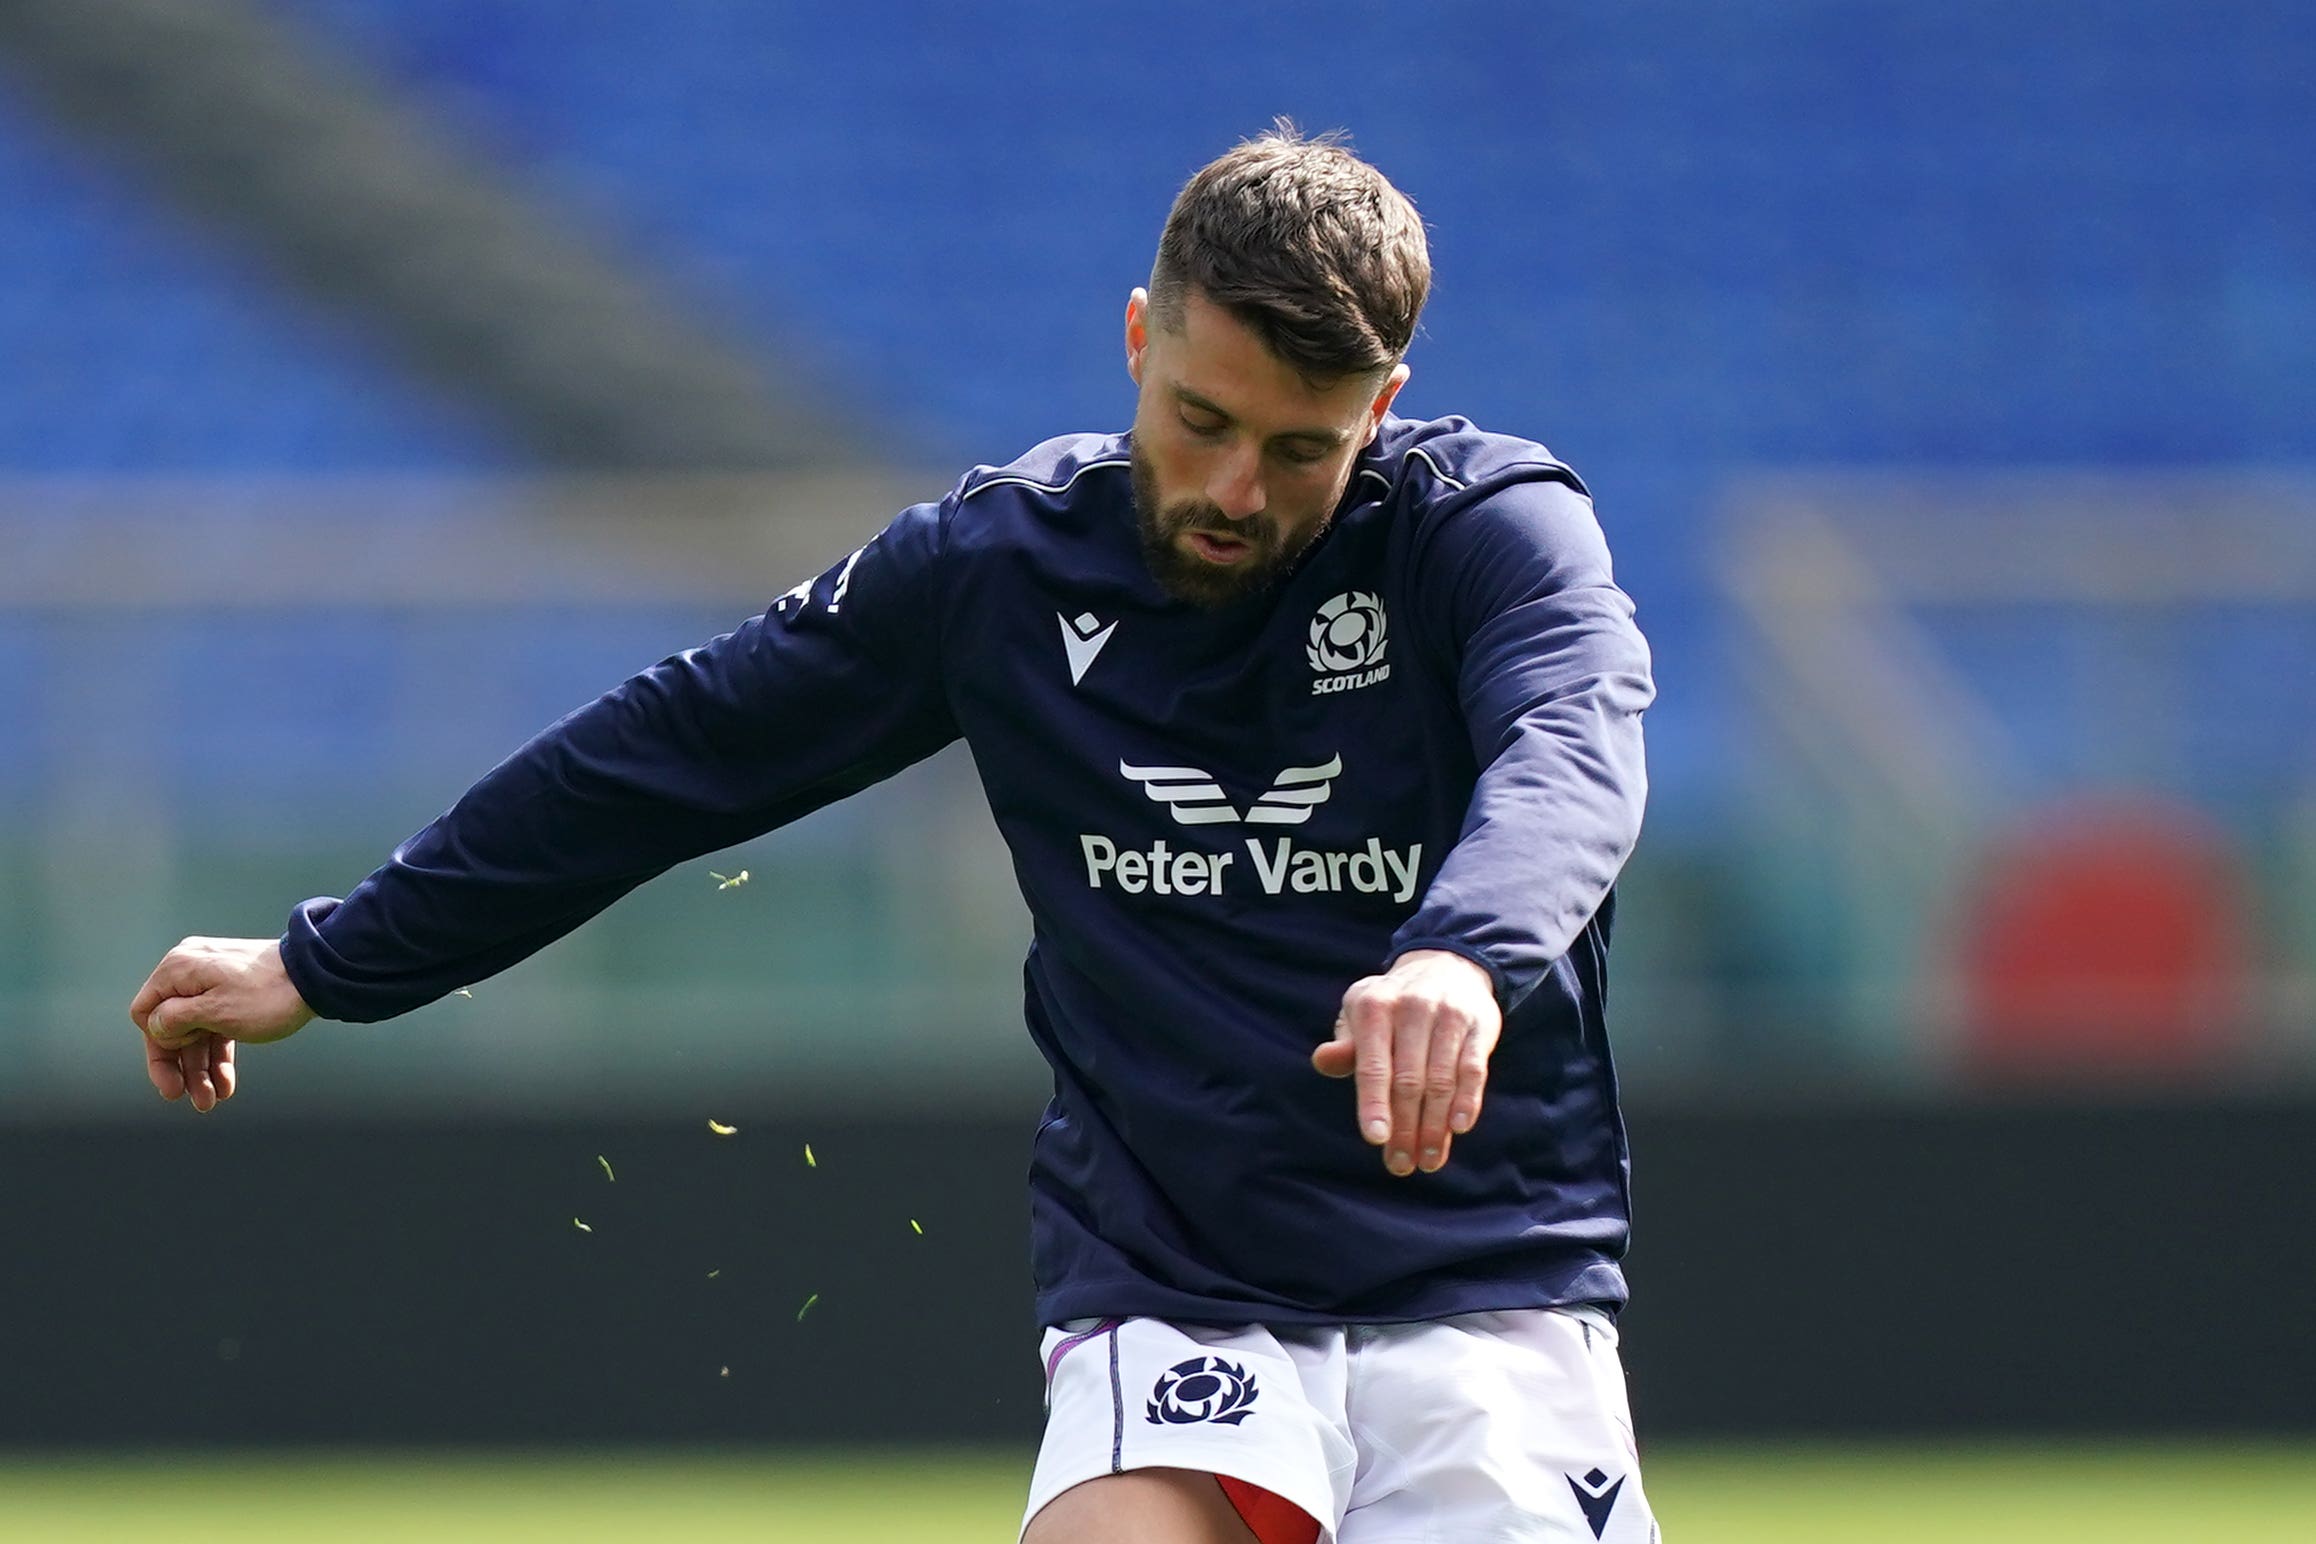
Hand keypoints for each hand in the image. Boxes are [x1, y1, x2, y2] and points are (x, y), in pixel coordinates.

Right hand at [129, 937, 315, 1111]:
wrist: (319, 976)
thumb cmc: (267, 994)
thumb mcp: (215, 1012)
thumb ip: (175, 1020)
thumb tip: (153, 1025)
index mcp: (177, 969)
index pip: (145, 1013)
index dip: (157, 1046)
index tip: (175, 1068)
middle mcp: (190, 971)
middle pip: (171, 1027)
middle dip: (179, 1065)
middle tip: (183, 1098)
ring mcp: (214, 981)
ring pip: (197, 1031)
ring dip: (200, 1067)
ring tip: (209, 1101)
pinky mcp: (234, 992)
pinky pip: (217, 1026)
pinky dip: (219, 1053)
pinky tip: (224, 1085)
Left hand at [1311, 949, 1500, 1176]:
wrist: (1445, 966)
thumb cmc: (1392, 1006)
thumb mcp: (1361, 1016)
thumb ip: (1345, 1046)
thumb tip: (1322, 1060)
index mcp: (1375, 1006)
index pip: (1373, 1065)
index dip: (1374, 1104)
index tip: (1376, 1139)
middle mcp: (1412, 1007)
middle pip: (1408, 1080)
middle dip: (1405, 1128)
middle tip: (1402, 1165)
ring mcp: (1448, 1015)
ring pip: (1441, 1080)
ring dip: (1434, 1126)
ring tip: (1428, 1160)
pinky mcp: (1479, 1025)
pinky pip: (1473, 1069)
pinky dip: (1466, 1101)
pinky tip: (1457, 1128)